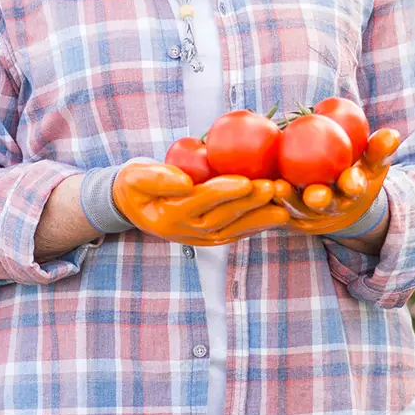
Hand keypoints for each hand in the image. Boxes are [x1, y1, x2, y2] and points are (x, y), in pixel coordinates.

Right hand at [112, 161, 288, 246]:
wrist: (130, 206)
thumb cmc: (134, 184)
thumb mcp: (135, 176)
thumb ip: (157, 178)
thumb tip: (186, 182)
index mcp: (169, 216)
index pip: (201, 202)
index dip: (224, 191)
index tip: (245, 180)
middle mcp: (186, 232)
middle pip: (223, 218)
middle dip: (250, 204)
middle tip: (274, 188)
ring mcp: (199, 238)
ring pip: (234, 230)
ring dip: (260, 219)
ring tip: (284, 207)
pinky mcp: (209, 238)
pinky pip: (236, 233)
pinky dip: (256, 226)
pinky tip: (276, 216)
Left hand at [273, 128, 400, 236]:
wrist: (339, 205)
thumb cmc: (356, 171)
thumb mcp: (372, 162)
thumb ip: (380, 149)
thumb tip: (392, 135)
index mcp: (352, 192)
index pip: (355, 187)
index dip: (354, 185)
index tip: (351, 181)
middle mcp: (330, 207)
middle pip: (325, 204)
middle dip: (321, 200)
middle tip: (314, 194)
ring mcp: (308, 215)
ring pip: (296, 208)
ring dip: (287, 199)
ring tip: (275, 187)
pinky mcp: (287, 218)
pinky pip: (273, 208)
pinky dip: (264, 199)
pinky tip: (252, 186)